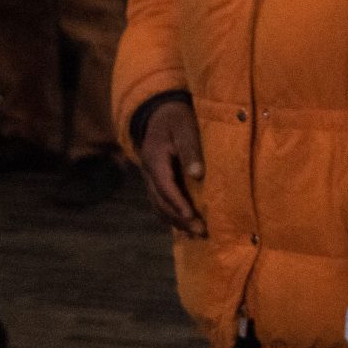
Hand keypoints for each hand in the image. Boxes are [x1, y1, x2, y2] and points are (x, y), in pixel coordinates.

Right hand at [138, 99, 205, 235]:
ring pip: (158, 205)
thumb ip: (191, 150)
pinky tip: (184, 226)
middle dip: (179, 219)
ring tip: (194, 234)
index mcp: (154, 159)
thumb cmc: (176, 119)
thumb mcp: (185, 128)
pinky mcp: (155, 180)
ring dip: (175, 221)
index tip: (191, 217)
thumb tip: (197, 175)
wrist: (159, 112)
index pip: (165, 186)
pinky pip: (159, 202)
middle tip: (200, 232)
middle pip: (160, 201)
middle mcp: (148, 172)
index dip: (177, 203)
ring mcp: (149, 178)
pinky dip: (170, 215)